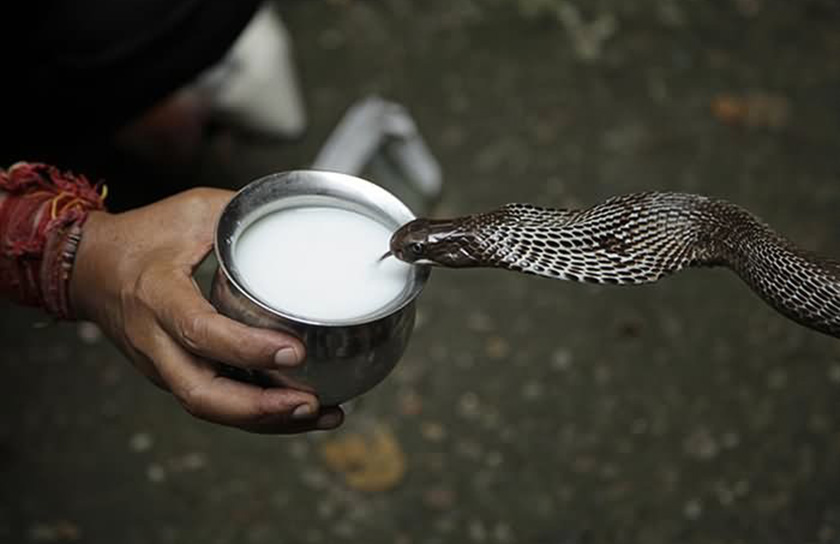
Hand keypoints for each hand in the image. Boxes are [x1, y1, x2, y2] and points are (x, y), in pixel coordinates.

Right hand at [70, 188, 342, 432]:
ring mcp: (161, 366)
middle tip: (312, 401)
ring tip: (323, 413)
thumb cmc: (143, 237)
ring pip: (211, 408)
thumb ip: (242, 215)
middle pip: (201, 394)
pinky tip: (300, 413)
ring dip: (267, 420)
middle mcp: (155, 341)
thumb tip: (298, 217)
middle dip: (260, 407)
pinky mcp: (173, 376)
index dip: (247, 348)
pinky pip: (215, 404)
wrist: (90, 270)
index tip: (294, 351)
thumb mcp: (193, 211)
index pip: (200, 331)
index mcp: (158, 295)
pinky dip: (258, 415)